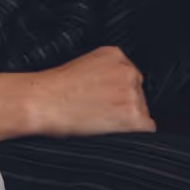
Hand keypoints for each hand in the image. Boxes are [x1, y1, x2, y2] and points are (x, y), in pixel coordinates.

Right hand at [28, 46, 156, 138]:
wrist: (43, 101)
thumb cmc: (53, 88)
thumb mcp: (82, 65)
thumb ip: (104, 72)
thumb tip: (112, 91)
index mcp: (114, 54)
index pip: (129, 76)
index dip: (117, 92)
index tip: (105, 99)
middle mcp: (127, 70)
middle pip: (138, 94)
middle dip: (123, 105)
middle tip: (100, 111)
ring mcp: (132, 93)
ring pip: (142, 112)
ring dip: (127, 119)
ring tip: (101, 120)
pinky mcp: (133, 115)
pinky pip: (147, 130)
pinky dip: (132, 134)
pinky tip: (111, 130)